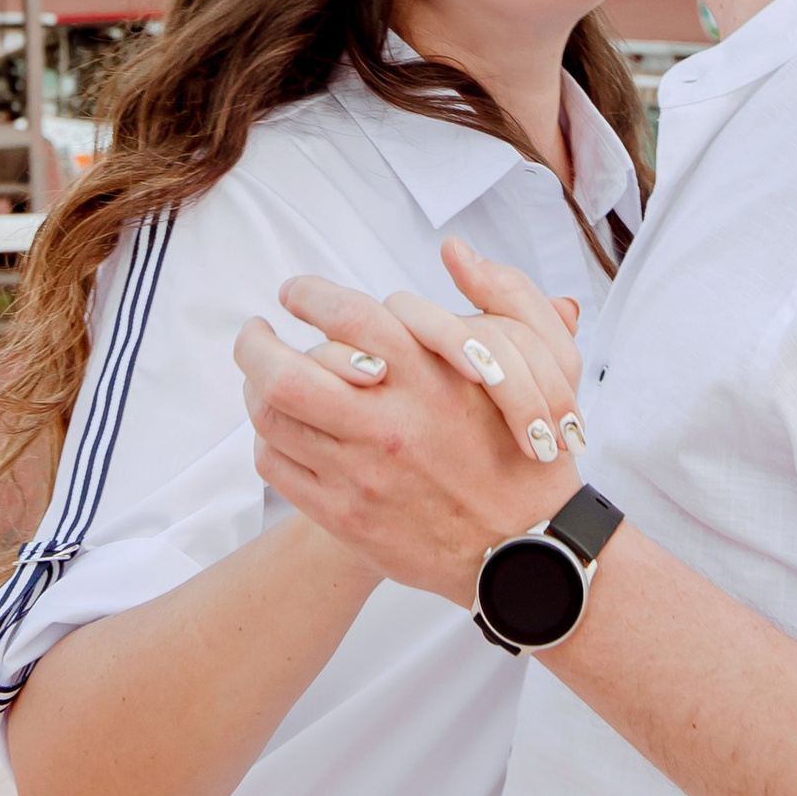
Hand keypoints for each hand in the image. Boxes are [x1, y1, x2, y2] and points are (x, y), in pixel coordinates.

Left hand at [234, 255, 586, 603]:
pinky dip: (268, 439)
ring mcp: (362, 474)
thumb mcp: (542, 362)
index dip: (308, 294)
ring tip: (262, 378)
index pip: (344, 315)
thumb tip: (455, 250)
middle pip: (284, 373)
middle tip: (256, 334)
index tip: (295, 292)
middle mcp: (388, 423)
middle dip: (255, 345)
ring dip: (257, 389)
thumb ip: (504, 296)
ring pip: (273, 419)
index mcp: (430, 376)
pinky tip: (281, 427)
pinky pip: (278, 467)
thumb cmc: (528, 448)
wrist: (527, 546)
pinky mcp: (347, 516)